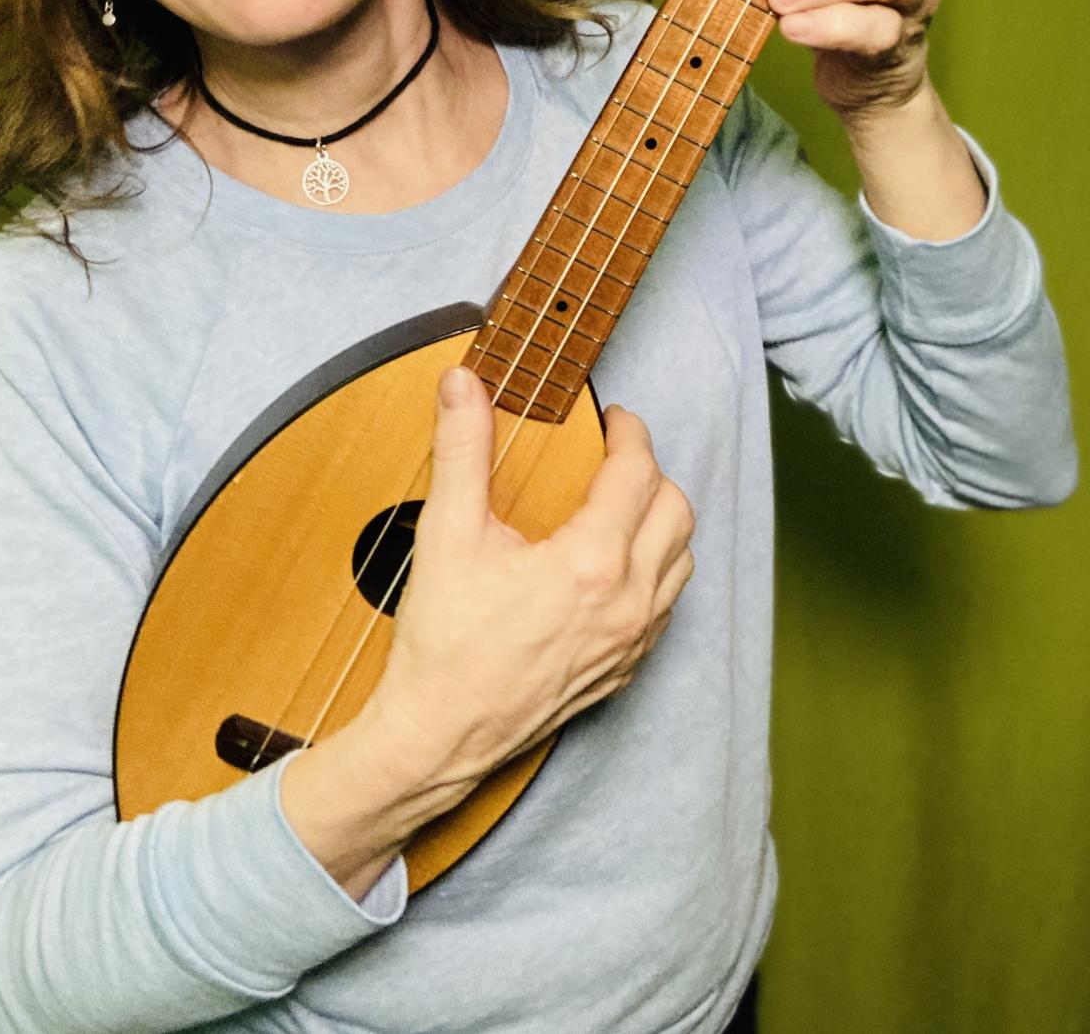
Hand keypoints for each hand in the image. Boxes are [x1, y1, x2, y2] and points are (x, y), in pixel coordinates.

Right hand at [366, 367, 695, 793]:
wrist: (438, 735)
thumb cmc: (443, 642)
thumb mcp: (448, 532)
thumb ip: (462, 448)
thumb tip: (463, 384)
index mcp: (591, 563)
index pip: (639, 473)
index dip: (630, 434)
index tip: (613, 418)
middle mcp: (626, 603)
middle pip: (677, 512)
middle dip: (651, 473)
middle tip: (616, 456)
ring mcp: (630, 642)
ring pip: (681, 562)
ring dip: (661, 523)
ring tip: (620, 504)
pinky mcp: (623, 671)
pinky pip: (665, 608)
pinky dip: (655, 573)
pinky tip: (616, 566)